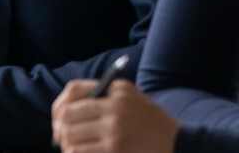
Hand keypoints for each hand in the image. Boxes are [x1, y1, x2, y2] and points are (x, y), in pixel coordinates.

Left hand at [52, 80, 177, 152]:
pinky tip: (80, 152)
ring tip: (71, 146)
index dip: (60, 105)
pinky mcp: (115, 151)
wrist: (179, 144)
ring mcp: (114, 133)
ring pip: (69, 137)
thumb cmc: (152, 121)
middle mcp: (114, 110)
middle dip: (59, 128)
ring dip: (66, 143)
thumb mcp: (133, 97)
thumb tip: (68, 105)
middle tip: (61, 136)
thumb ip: (104, 94)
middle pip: (66, 117)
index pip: (73, 91)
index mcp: (117, 92)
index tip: (59, 117)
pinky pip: (80, 152)